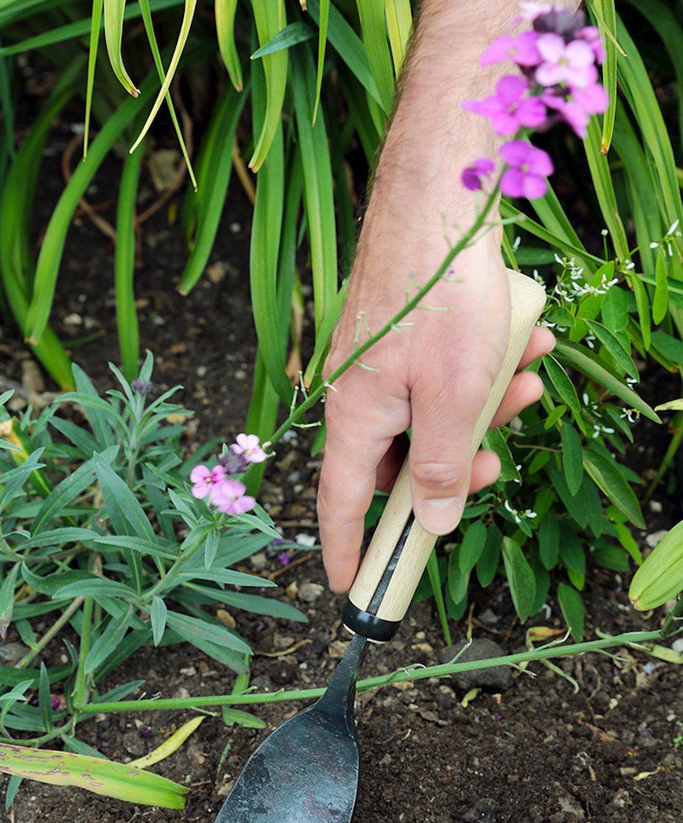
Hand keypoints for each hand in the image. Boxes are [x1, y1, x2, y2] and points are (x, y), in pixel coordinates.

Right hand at [317, 233, 552, 592]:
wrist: (440, 197)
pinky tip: (517, 344)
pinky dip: (475, 370)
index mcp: (356, 418)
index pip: (341, 504)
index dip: (349, 550)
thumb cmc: (440, 294)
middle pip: (400, 461)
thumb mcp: (453, 396)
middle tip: (493, 460)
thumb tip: (435, 524)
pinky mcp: (401, 333)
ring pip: (428, 415)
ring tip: (520, 379)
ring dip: (478, 409)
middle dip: (454, 464)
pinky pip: (437, 373)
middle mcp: (358, 393)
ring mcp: (378, 361)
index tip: (355, 587)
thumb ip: (443, 467)